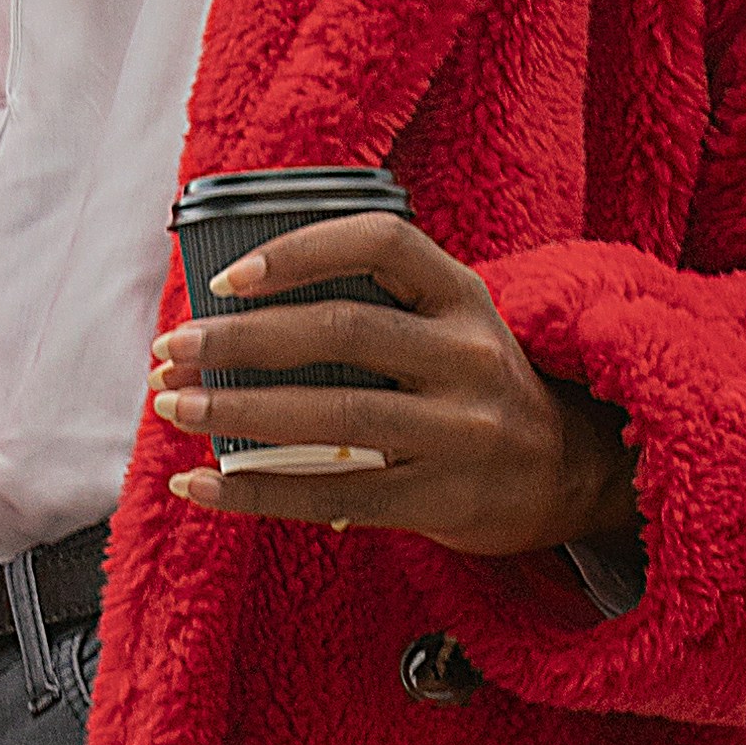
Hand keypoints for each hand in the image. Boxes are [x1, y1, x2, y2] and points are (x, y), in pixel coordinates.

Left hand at [149, 215, 632, 559]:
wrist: (571, 473)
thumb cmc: (482, 388)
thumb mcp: (454, 324)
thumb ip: (378, 305)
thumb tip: (239, 307)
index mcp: (463, 296)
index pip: (380, 245)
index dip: (300, 251)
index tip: (227, 276)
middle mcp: (465, 357)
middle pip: (340, 332)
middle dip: (240, 340)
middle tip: (173, 349)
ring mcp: (457, 432)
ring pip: (332, 415)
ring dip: (237, 411)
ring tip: (173, 406)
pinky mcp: (439, 499)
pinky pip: (331, 497)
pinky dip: (254, 493)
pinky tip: (198, 488)